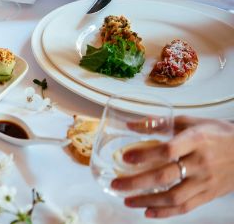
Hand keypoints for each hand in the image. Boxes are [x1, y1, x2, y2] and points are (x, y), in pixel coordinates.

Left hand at [111, 116, 233, 217]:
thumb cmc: (218, 134)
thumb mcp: (191, 122)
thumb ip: (161, 123)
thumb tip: (131, 125)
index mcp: (196, 141)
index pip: (168, 150)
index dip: (145, 155)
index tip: (125, 158)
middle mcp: (200, 163)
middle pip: (165, 176)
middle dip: (137, 183)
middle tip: (117, 184)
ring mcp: (205, 182)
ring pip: (173, 197)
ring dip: (147, 201)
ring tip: (127, 200)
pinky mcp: (209, 195)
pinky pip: (186, 207)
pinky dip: (165, 213)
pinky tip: (148, 211)